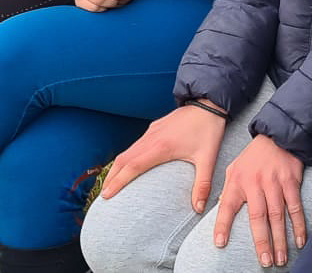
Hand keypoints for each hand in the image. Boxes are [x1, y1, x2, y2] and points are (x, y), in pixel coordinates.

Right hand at [101, 102, 225, 211]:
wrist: (208, 103)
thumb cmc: (208, 130)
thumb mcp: (208, 158)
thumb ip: (202, 184)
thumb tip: (198, 208)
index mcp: (161, 147)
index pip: (133, 166)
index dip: (118, 181)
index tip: (106, 194)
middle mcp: (151, 138)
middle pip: (123, 159)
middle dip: (111, 177)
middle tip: (103, 195)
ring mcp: (151, 132)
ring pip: (127, 150)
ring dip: (117, 167)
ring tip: (111, 184)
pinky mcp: (154, 128)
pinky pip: (135, 145)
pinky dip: (126, 158)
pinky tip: (128, 166)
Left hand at [213, 134, 304, 267]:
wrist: (277, 136)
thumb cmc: (254, 157)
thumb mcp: (235, 167)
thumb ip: (228, 189)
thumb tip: (221, 208)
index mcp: (237, 180)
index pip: (227, 205)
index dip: (222, 225)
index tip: (220, 243)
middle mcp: (255, 182)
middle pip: (258, 216)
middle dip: (261, 241)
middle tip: (264, 261)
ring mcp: (274, 182)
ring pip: (277, 216)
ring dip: (280, 239)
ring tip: (280, 259)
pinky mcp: (290, 181)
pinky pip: (295, 207)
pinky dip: (298, 226)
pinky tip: (299, 241)